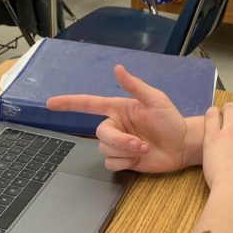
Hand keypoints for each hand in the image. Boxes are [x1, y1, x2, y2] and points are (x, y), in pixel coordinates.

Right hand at [47, 65, 190, 172]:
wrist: (182, 145)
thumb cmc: (171, 120)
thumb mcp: (155, 100)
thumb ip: (135, 86)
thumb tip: (117, 68)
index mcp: (118, 108)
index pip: (88, 104)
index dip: (69, 103)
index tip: (50, 103)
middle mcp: (115, 125)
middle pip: (100, 134)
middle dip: (119, 141)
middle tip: (139, 144)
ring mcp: (118, 143)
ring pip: (104, 149)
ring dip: (124, 151)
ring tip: (143, 149)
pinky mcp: (122, 159)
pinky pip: (111, 163)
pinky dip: (124, 162)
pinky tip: (138, 159)